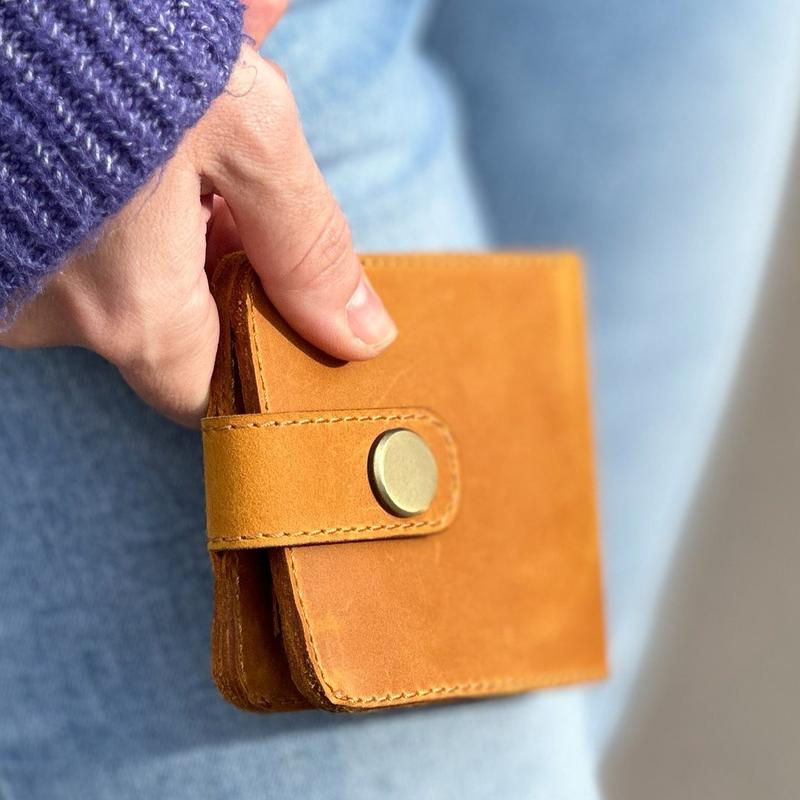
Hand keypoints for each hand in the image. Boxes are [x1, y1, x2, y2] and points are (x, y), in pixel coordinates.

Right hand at [0, 1, 396, 426]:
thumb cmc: (113, 41)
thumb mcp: (242, 131)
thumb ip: (305, 245)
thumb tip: (362, 338)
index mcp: (127, 311)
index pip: (211, 396)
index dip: (255, 360)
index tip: (283, 313)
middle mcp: (53, 314)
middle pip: (166, 335)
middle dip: (217, 278)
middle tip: (238, 203)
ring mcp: (8, 277)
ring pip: (116, 290)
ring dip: (167, 239)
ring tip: (185, 162)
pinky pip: (68, 253)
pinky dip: (115, 218)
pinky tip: (132, 158)